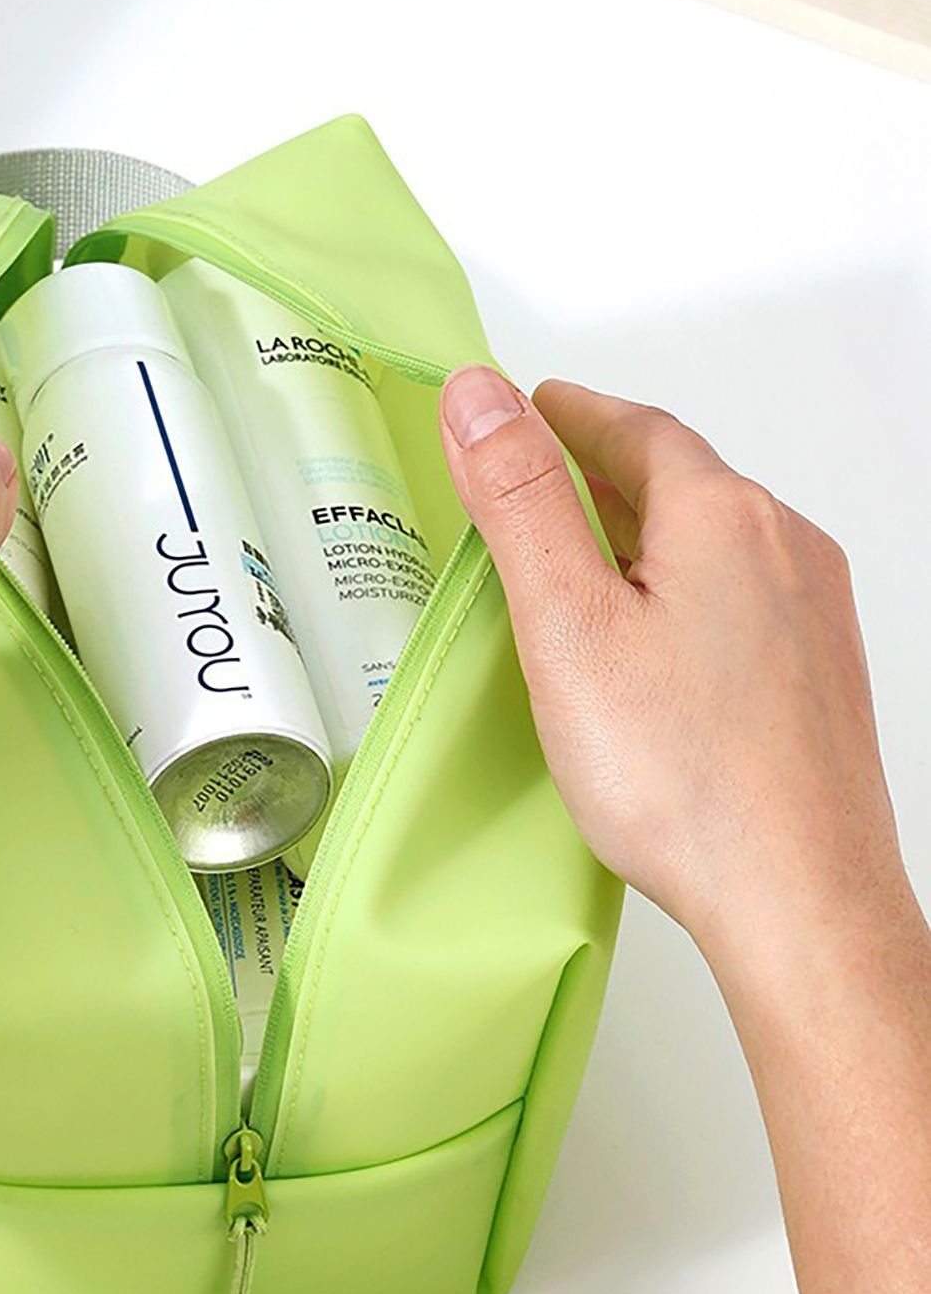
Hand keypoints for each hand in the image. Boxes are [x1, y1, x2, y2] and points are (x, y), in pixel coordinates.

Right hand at [437, 367, 912, 984]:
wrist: (798, 901)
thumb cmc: (683, 776)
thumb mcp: (568, 625)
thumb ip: (520, 502)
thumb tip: (478, 393)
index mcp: (724, 518)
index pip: (634, 427)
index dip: (567, 412)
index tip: (521, 409)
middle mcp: (785, 548)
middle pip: (680, 476)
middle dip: (599, 466)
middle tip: (532, 474)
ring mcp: (811, 612)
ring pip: (711, 537)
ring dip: (640, 525)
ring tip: (575, 551)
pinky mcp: (814, 671)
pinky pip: (737, 591)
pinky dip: (677, 580)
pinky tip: (645, 631)